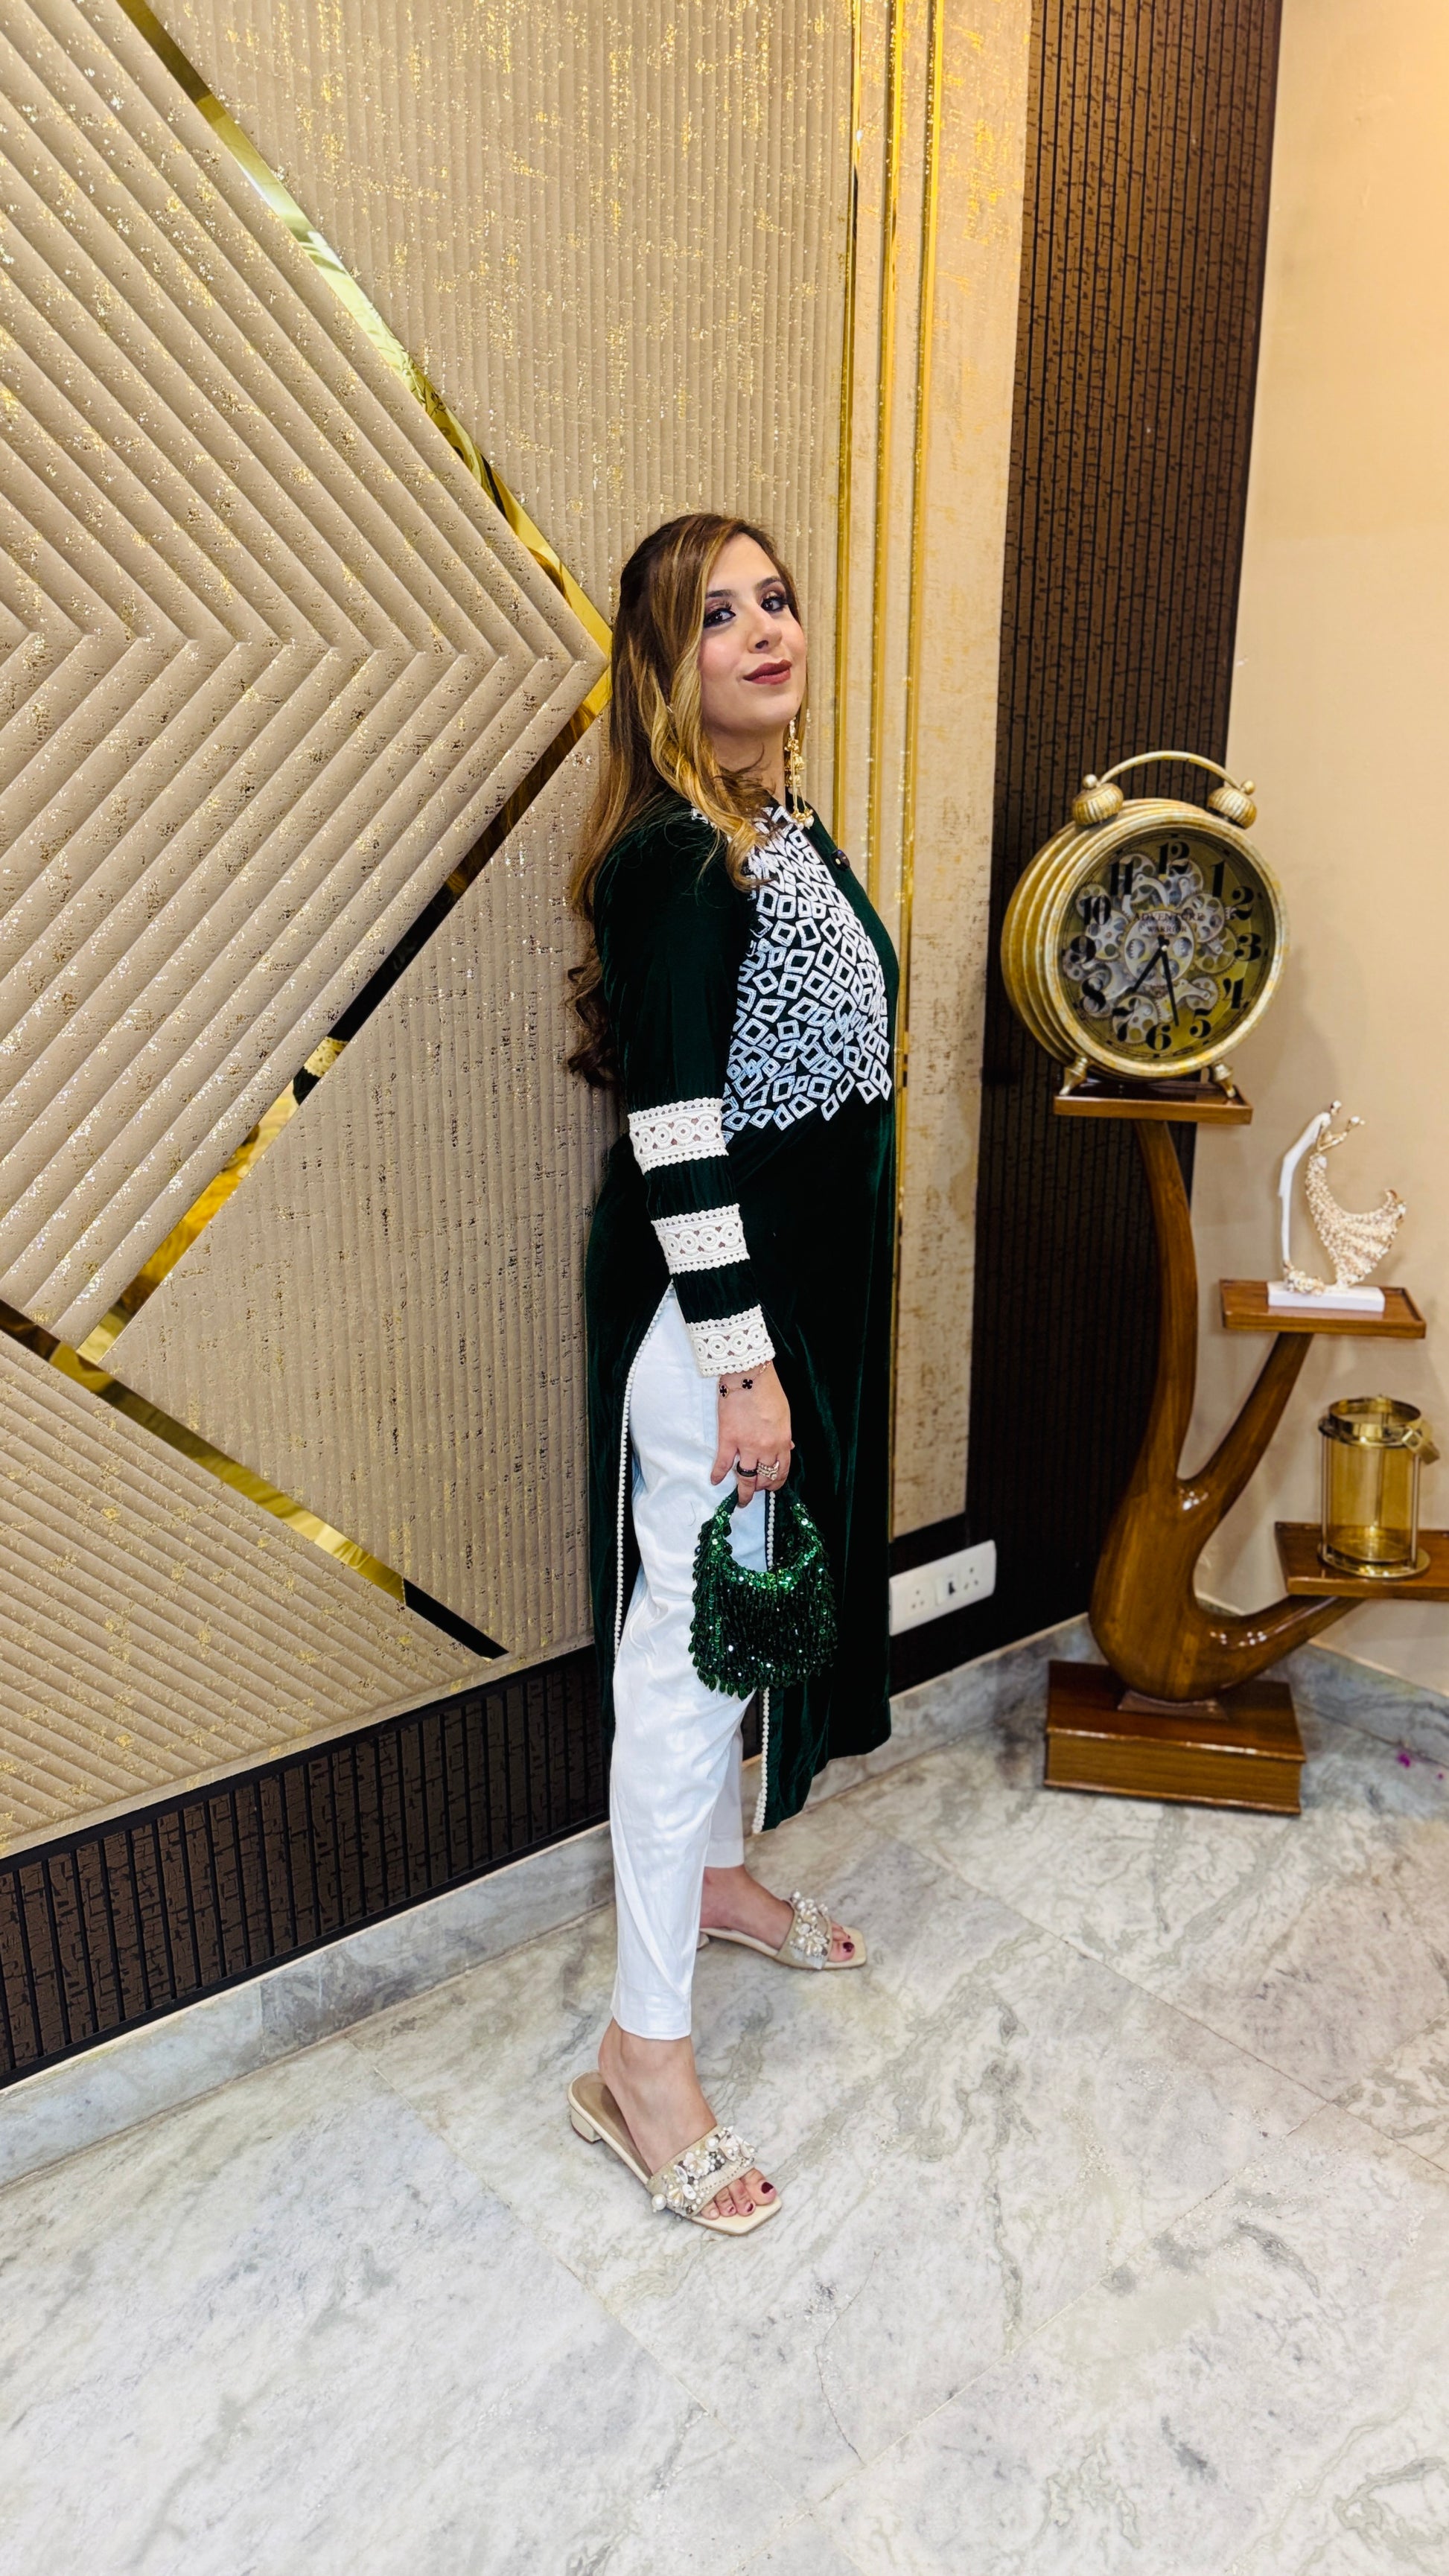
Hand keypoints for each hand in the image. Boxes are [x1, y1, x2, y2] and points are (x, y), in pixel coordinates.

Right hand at [711, 1360, 792, 1505]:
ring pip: (745, 1478)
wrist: (748, 1376)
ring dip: (743, 1491)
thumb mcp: (784, 1415)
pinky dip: (718, 1474)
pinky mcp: (727, 1440)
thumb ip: (784, 1435)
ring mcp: (745, 1446)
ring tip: (740, 1499)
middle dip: (760, 1488)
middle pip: (764, 1477)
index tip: (772, 1487)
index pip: (782, 1470)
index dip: (777, 1482)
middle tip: (755, 1493)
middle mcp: (765, 1448)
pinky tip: (715, 1480)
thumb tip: (787, 1448)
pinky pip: (723, 1464)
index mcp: (782, 1442)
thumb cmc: (769, 1391)